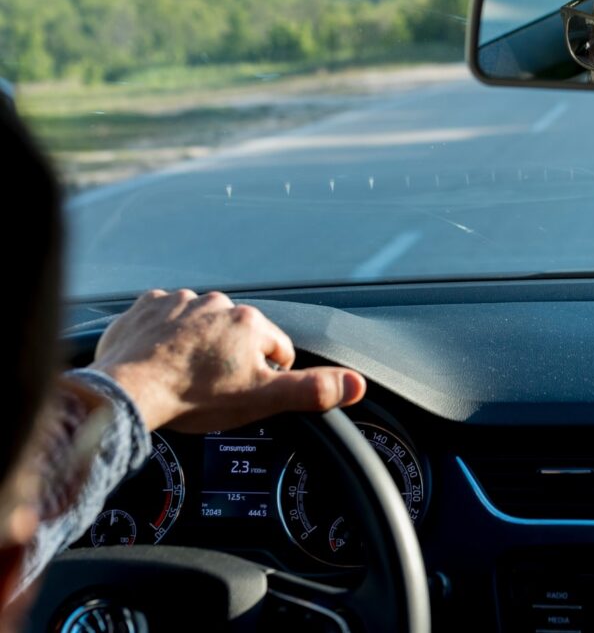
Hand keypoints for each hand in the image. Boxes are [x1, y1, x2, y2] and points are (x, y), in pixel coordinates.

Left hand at [89, 290, 365, 432]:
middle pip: (239, 335)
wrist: (129, 391)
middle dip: (231, 358)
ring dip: (199, 344)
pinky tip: (161, 357)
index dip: (266, 376)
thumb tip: (357, 384)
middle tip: (211, 387)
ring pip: (203, 325)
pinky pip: (166, 316)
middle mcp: (219, 303)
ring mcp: (181, 301)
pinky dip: (166, 334)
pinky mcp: (148, 305)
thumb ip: (312, 390)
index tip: (243, 392)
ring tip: (184, 373)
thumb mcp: (262, 400)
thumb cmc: (194, 397)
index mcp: (251, 323)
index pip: (277, 350)